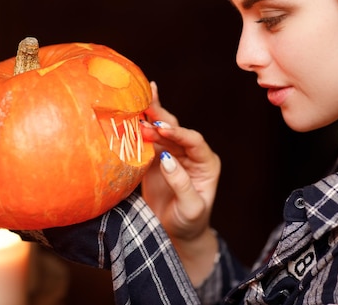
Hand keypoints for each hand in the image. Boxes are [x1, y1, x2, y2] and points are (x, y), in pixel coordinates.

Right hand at [141, 81, 220, 284]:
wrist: (176, 234)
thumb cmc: (189, 223)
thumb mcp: (191, 208)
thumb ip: (181, 183)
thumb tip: (167, 159)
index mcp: (206, 163)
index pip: (193, 141)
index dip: (178, 133)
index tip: (161, 129)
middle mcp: (191, 155)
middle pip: (176, 130)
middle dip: (161, 117)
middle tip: (146, 103)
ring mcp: (173, 155)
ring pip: (161, 132)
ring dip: (148, 120)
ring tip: (134, 105)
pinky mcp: (157, 160)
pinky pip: (149, 142)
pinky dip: (140, 130)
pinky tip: (131, 117)